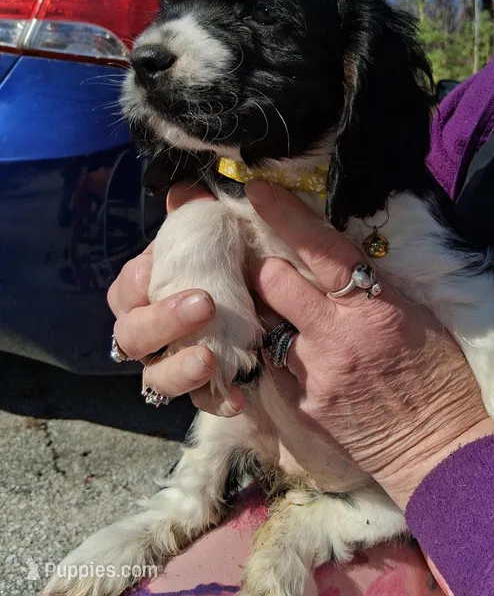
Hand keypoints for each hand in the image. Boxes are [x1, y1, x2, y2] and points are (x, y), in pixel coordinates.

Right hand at [107, 182, 243, 416]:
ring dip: (179, 369)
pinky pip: (199, 403)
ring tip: (209, 359)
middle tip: (203, 305)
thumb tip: (183, 191)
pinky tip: (236, 396)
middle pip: (131, 336)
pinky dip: (215, 399)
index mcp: (147, 292)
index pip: (126, 290)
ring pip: (156, 379)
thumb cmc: (226, 267)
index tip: (159, 268)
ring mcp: (171, 364)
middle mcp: (150, 333)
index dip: (138, 282)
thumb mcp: (217, 239)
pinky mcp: (202, 390)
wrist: (266, 310)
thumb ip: (196, 218)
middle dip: (162, 321)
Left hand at [247, 180, 493, 507]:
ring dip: (266, 313)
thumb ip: (371, 286)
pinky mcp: (301, 406)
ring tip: (277, 314)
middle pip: (272, 280)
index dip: (284, 214)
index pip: (320, 248)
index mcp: (375, 305)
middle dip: (263, 267)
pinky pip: (271, 367)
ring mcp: (313, 373)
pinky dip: (276, 355)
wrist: (442, 450)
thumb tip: (333, 258)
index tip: (257, 190)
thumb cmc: (440, 376)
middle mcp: (336, 335)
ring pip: (264, 323)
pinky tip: (292, 358)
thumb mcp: (415, 315)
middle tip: (265, 265)